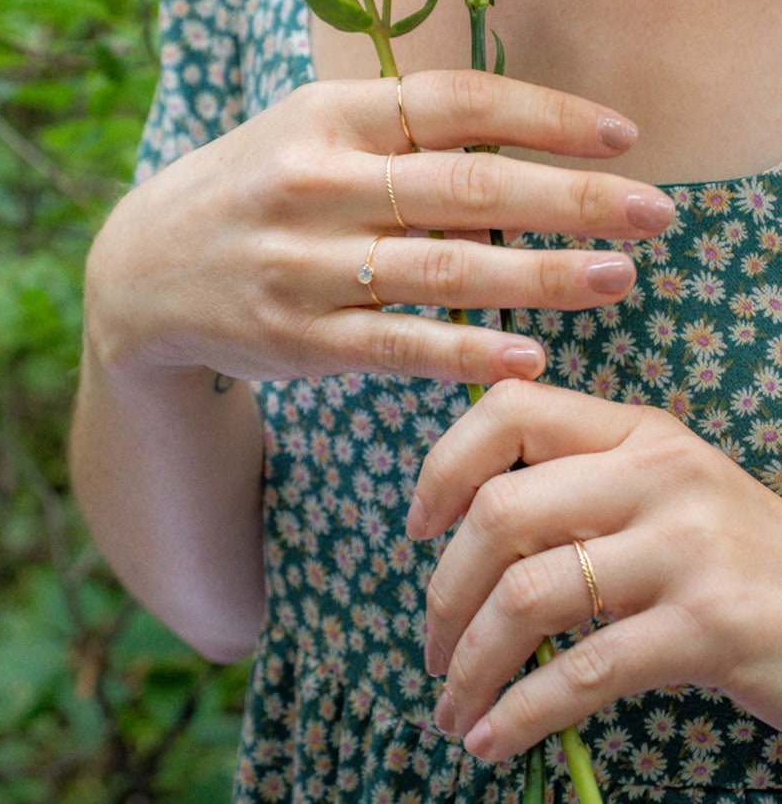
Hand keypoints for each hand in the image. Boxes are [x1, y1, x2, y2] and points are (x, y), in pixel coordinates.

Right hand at [87, 69, 673, 384]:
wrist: (144, 266)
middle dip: (572, 200)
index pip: (455, 101)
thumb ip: (406, 137)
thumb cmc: (259, 186)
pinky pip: (399, 345)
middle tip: (657, 212)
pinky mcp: (299, 338)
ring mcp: (303, 264)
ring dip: (542, 276)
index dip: (545, 116)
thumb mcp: (312, 132)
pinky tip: (532, 355)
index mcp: (327, 114)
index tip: (622, 136)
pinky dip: (468, 352)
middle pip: (465, 186)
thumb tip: (525, 153)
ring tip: (619, 278)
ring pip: (443, 269)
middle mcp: (314, 182)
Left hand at [409, 379, 781, 760]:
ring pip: (531, 596)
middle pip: (502, 513)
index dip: (444, 466)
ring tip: (452, 706)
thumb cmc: (734, 559)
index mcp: (637, 431)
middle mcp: (659, 474)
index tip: (418, 528)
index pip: (511, 411)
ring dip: (472, 662)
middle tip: (432, 646)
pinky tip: (492, 739)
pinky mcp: (709, 626)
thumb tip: (460, 516)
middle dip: (445, 591)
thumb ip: (581, 483)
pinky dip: (521, 712)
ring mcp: (687, 547)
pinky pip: (585, 672)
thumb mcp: (665, 493)